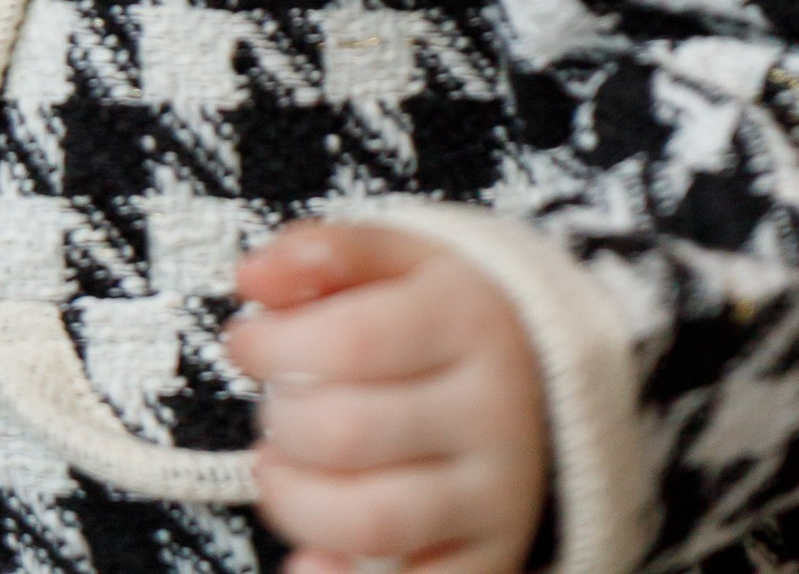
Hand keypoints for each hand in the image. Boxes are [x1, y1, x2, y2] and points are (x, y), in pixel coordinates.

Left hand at [227, 222, 547, 573]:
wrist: (553, 382)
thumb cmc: (449, 316)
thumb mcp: (400, 258)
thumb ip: (325, 253)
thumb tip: (251, 278)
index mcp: (466, 320)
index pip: (349, 341)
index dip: (272, 346)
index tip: (245, 343)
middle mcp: (492, 411)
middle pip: (348, 434)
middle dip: (280, 424)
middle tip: (275, 411)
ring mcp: (498, 494)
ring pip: (372, 521)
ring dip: (297, 503)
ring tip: (280, 473)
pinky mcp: (495, 557)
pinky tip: (311, 556)